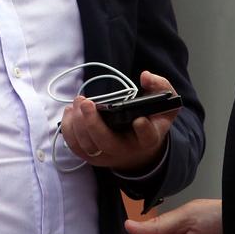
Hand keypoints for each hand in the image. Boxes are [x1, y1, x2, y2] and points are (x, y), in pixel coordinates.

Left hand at [59, 70, 178, 172]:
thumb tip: (145, 76)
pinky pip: (76, 147)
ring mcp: (107, 156)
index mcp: (148, 137)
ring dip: (78, 124)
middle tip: (86, 102)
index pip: (147, 136)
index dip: (143, 129)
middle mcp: (126, 150)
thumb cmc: (151, 120)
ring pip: (88, 146)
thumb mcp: (165, 103)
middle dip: (94, 123)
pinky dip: (69, 130)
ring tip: (78, 102)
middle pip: (107, 142)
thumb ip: (160, 87)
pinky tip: (71, 111)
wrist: (139, 147)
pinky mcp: (92, 157)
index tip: (139, 120)